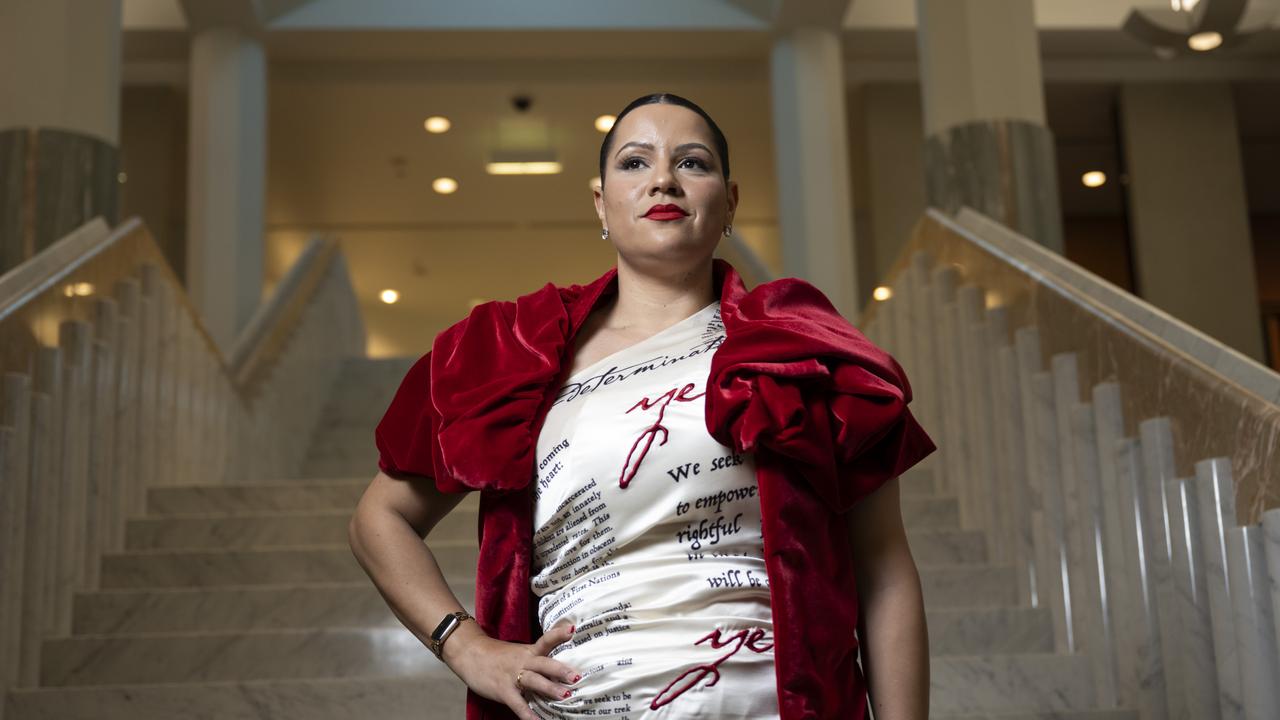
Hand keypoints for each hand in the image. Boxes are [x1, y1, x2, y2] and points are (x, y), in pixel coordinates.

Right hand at [444, 618, 581, 719]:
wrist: (469, 653)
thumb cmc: (497, 656)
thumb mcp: (518, 653)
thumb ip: (536, 660)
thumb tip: (559, 671)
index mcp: (528, 651)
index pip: (545, 640)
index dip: (558, 634)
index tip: (573, 629)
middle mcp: (523, 661)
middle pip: (543, 663)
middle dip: (560, 670)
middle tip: (576, 676)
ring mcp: (512, 676)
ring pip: (533, 681)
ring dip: (549, 688)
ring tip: (565, 696)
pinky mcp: (503, 690)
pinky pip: (517, 703)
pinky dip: (528, 713)